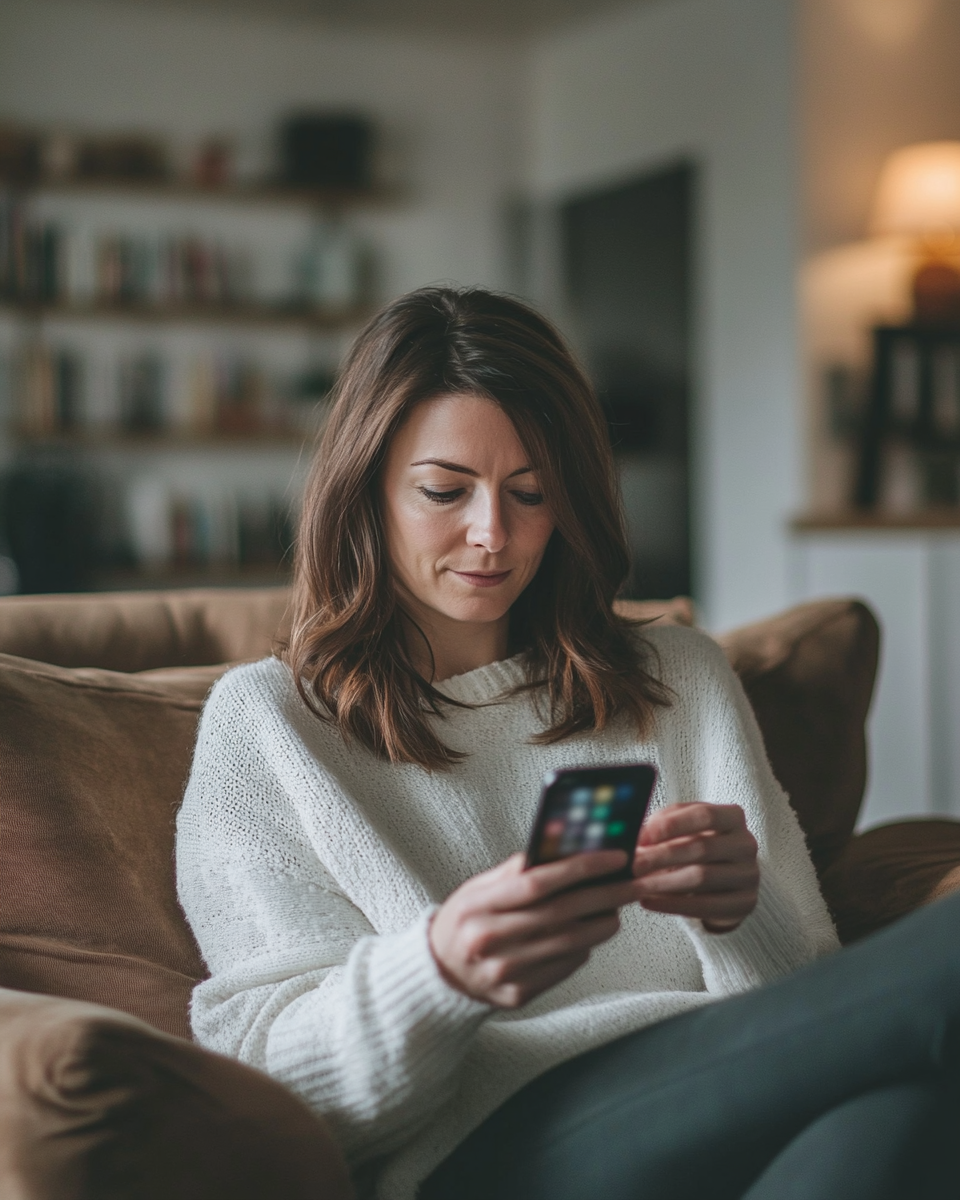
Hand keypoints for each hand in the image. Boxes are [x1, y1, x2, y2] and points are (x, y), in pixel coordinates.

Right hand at [429, 851, 640, 1008]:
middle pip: (560, 914)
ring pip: (569, 944)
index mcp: (479, 906)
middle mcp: (490, 940)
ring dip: (601, 924)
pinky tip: (589, 934)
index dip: (580, 869)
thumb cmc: (467, 920)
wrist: (441, 972)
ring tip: (616, 908)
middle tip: (632, 883)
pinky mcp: (517, 995)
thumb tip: (563, 848)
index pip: (537, 883)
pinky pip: (563, 968)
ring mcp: (504, 972)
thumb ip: (516, 870)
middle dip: (604, 895)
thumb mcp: (478, 887)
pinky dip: (583, 948)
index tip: (613, 858)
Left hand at [633, 803, 758, 932]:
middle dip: (661, 857)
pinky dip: (672, 905)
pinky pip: (705, 906)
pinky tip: (648, 901)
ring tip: (635, 886)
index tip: (642, 837)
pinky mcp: (745, 903)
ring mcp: (749, 875)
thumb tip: (635, 835)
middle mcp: (746, 844)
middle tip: (633, 865)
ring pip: (702, 878)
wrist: (724, 880)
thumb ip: (662, 824)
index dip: (672, 825)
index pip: (705, 815)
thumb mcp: (683, 827)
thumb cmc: (696, 845)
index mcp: (733, 817)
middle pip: (702, 848)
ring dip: (663, 882)